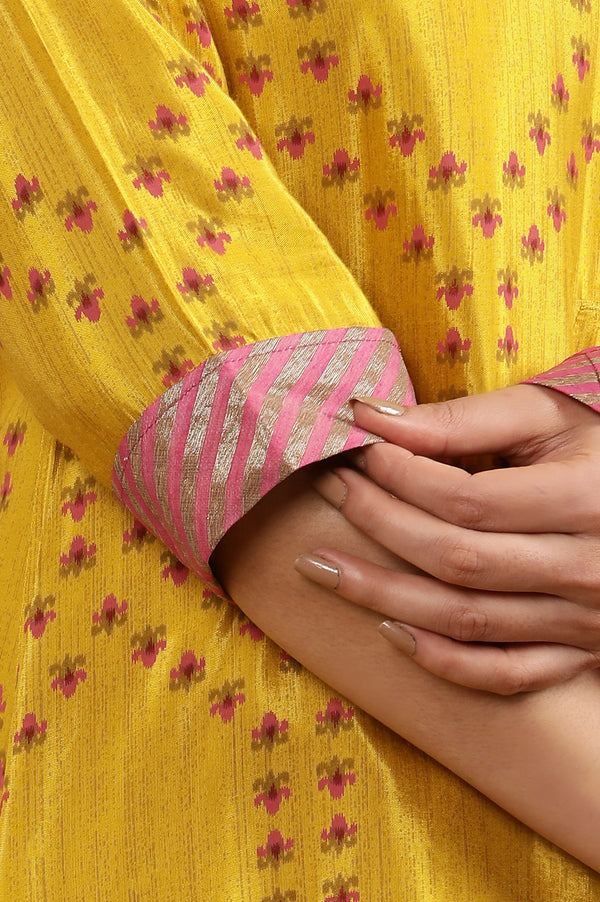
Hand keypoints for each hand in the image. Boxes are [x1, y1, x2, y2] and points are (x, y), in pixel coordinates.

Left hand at [296, 384, 599, 693]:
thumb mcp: (552, 417)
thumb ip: (466, 419)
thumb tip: (373, 417)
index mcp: (584, 502)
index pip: (467, 500)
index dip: (401, 477)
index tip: (357, 451)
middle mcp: (585, 570)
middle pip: (456, 559)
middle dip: (378, 524)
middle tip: (328, 491)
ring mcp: (581, 621)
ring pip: (466, 620)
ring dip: (382, 594)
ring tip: (319, 566)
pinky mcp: (576, 652)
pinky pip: (503, 673)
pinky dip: (443, 661)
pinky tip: (389, 631)